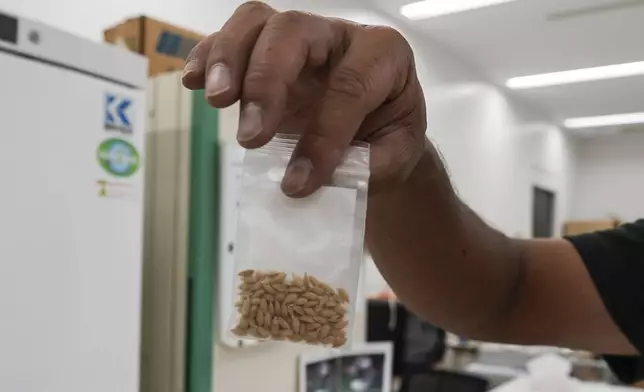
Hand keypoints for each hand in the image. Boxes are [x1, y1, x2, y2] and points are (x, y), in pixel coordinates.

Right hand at [182, 1, 426, 195]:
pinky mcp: (267, 52)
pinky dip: (207, 55)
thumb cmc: (387, 139)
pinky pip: (231, 38)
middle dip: (266, 81)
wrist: (377, 134)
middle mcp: (339, 36)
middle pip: (292, 31)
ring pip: (257, 21)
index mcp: (382, 55)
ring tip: (216, 101)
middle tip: (252, 136)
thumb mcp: (395, 157)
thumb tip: (308, 174)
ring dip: (228, 58)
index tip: (299, 182)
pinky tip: (192, 82)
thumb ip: (365, 164)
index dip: (324, 134)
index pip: (350, 84)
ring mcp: (300, 39)